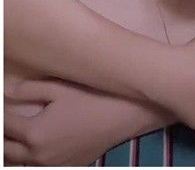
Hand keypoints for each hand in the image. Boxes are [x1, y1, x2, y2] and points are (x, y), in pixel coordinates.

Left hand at [4, 78, 153, 165]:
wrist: (127, 115)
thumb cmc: (95, 98)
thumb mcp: (59, 89)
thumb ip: (28, 90)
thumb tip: (6, 91)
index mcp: (34, 133)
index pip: (2, 124)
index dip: (0, 112)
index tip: (3, 102)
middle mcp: (39, 155)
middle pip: (5, 149)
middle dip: (3, 133)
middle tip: (7, 122)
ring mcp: (54, 164)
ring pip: (20, 162)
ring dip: (14, 148)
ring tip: (17, 134)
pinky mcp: (68, 166)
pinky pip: (39, 166)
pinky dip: (31, 157)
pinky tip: (37, 144)